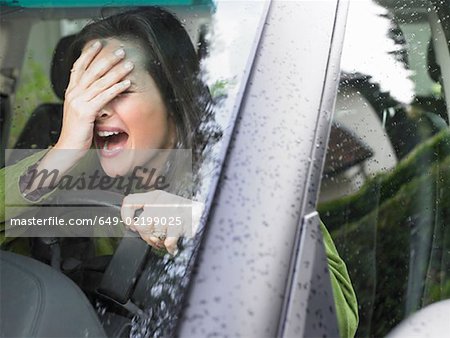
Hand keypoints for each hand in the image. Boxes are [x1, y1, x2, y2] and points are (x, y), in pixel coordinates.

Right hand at [55, 40, 132, 158]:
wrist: (68, 148)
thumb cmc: (77, 131)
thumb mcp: (80, 110)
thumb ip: (86, 98)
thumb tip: (96, 88)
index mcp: (70, 91)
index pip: (78, 67)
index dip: (89, 55)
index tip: (98, 43)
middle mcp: (73, 94)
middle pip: (92, 71)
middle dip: (107, 59)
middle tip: (120, 50)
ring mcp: (79, 102)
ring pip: (100, 82)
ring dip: (116, 72)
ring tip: (128, 64)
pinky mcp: (86, 112)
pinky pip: (104, 97)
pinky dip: (116, 89)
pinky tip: (126, 83)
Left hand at [121, 190, 203, 254]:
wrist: (207, 212)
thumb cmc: (187, 213)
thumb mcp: (165, 207)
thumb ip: (149, 215)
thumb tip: (133, 225)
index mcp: (156, 196)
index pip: (131, 201)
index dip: (126, 216)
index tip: (131, 225)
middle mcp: (163, 200)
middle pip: (142, 224)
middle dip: (147, 236)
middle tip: (156, 238)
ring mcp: (174, 210)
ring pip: (156, 232)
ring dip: (161, 241)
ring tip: (167, 240)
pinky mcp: (185, 221)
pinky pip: (170, 238)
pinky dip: (170, 245)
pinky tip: (172, 246)